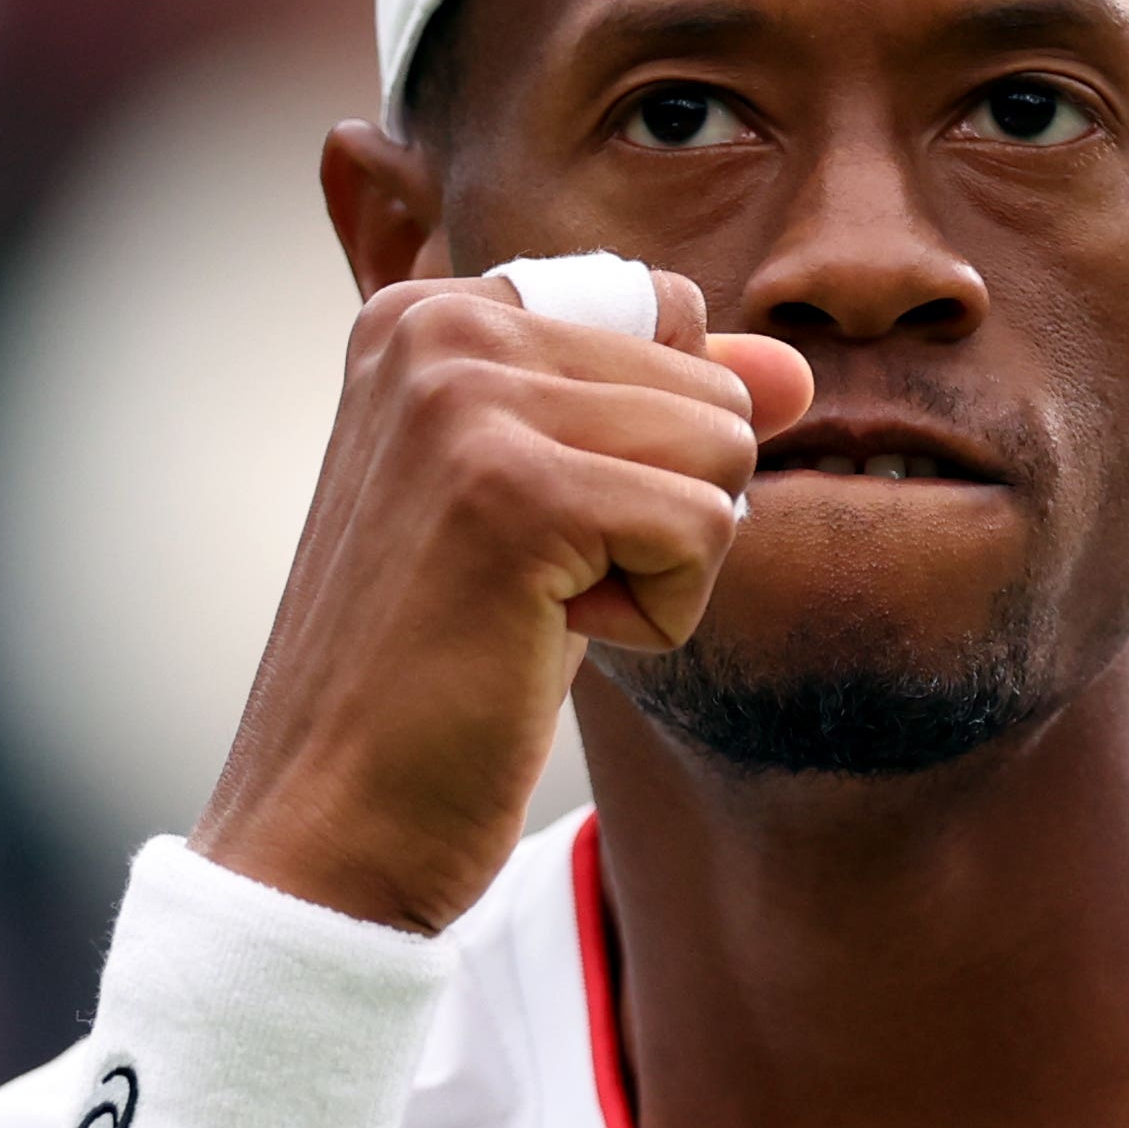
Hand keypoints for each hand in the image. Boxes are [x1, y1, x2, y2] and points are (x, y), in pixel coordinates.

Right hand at [196, 267, 816, 932]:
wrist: (330, 816)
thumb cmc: (445, 671)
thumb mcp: (563, 510)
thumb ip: (663, 413)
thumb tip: (798, 371)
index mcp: (428, 311)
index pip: (662, 311)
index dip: (649, 451)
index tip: (530, 530)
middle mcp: (437, 326)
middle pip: (709, 389)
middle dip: (662, 514)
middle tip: (527, 589)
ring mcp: (465, 399)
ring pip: (723, 450)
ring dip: (664, 567)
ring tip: (532, 612)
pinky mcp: (512, 491)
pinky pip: (705, 528)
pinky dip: (657, 617)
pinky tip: (536, 644)